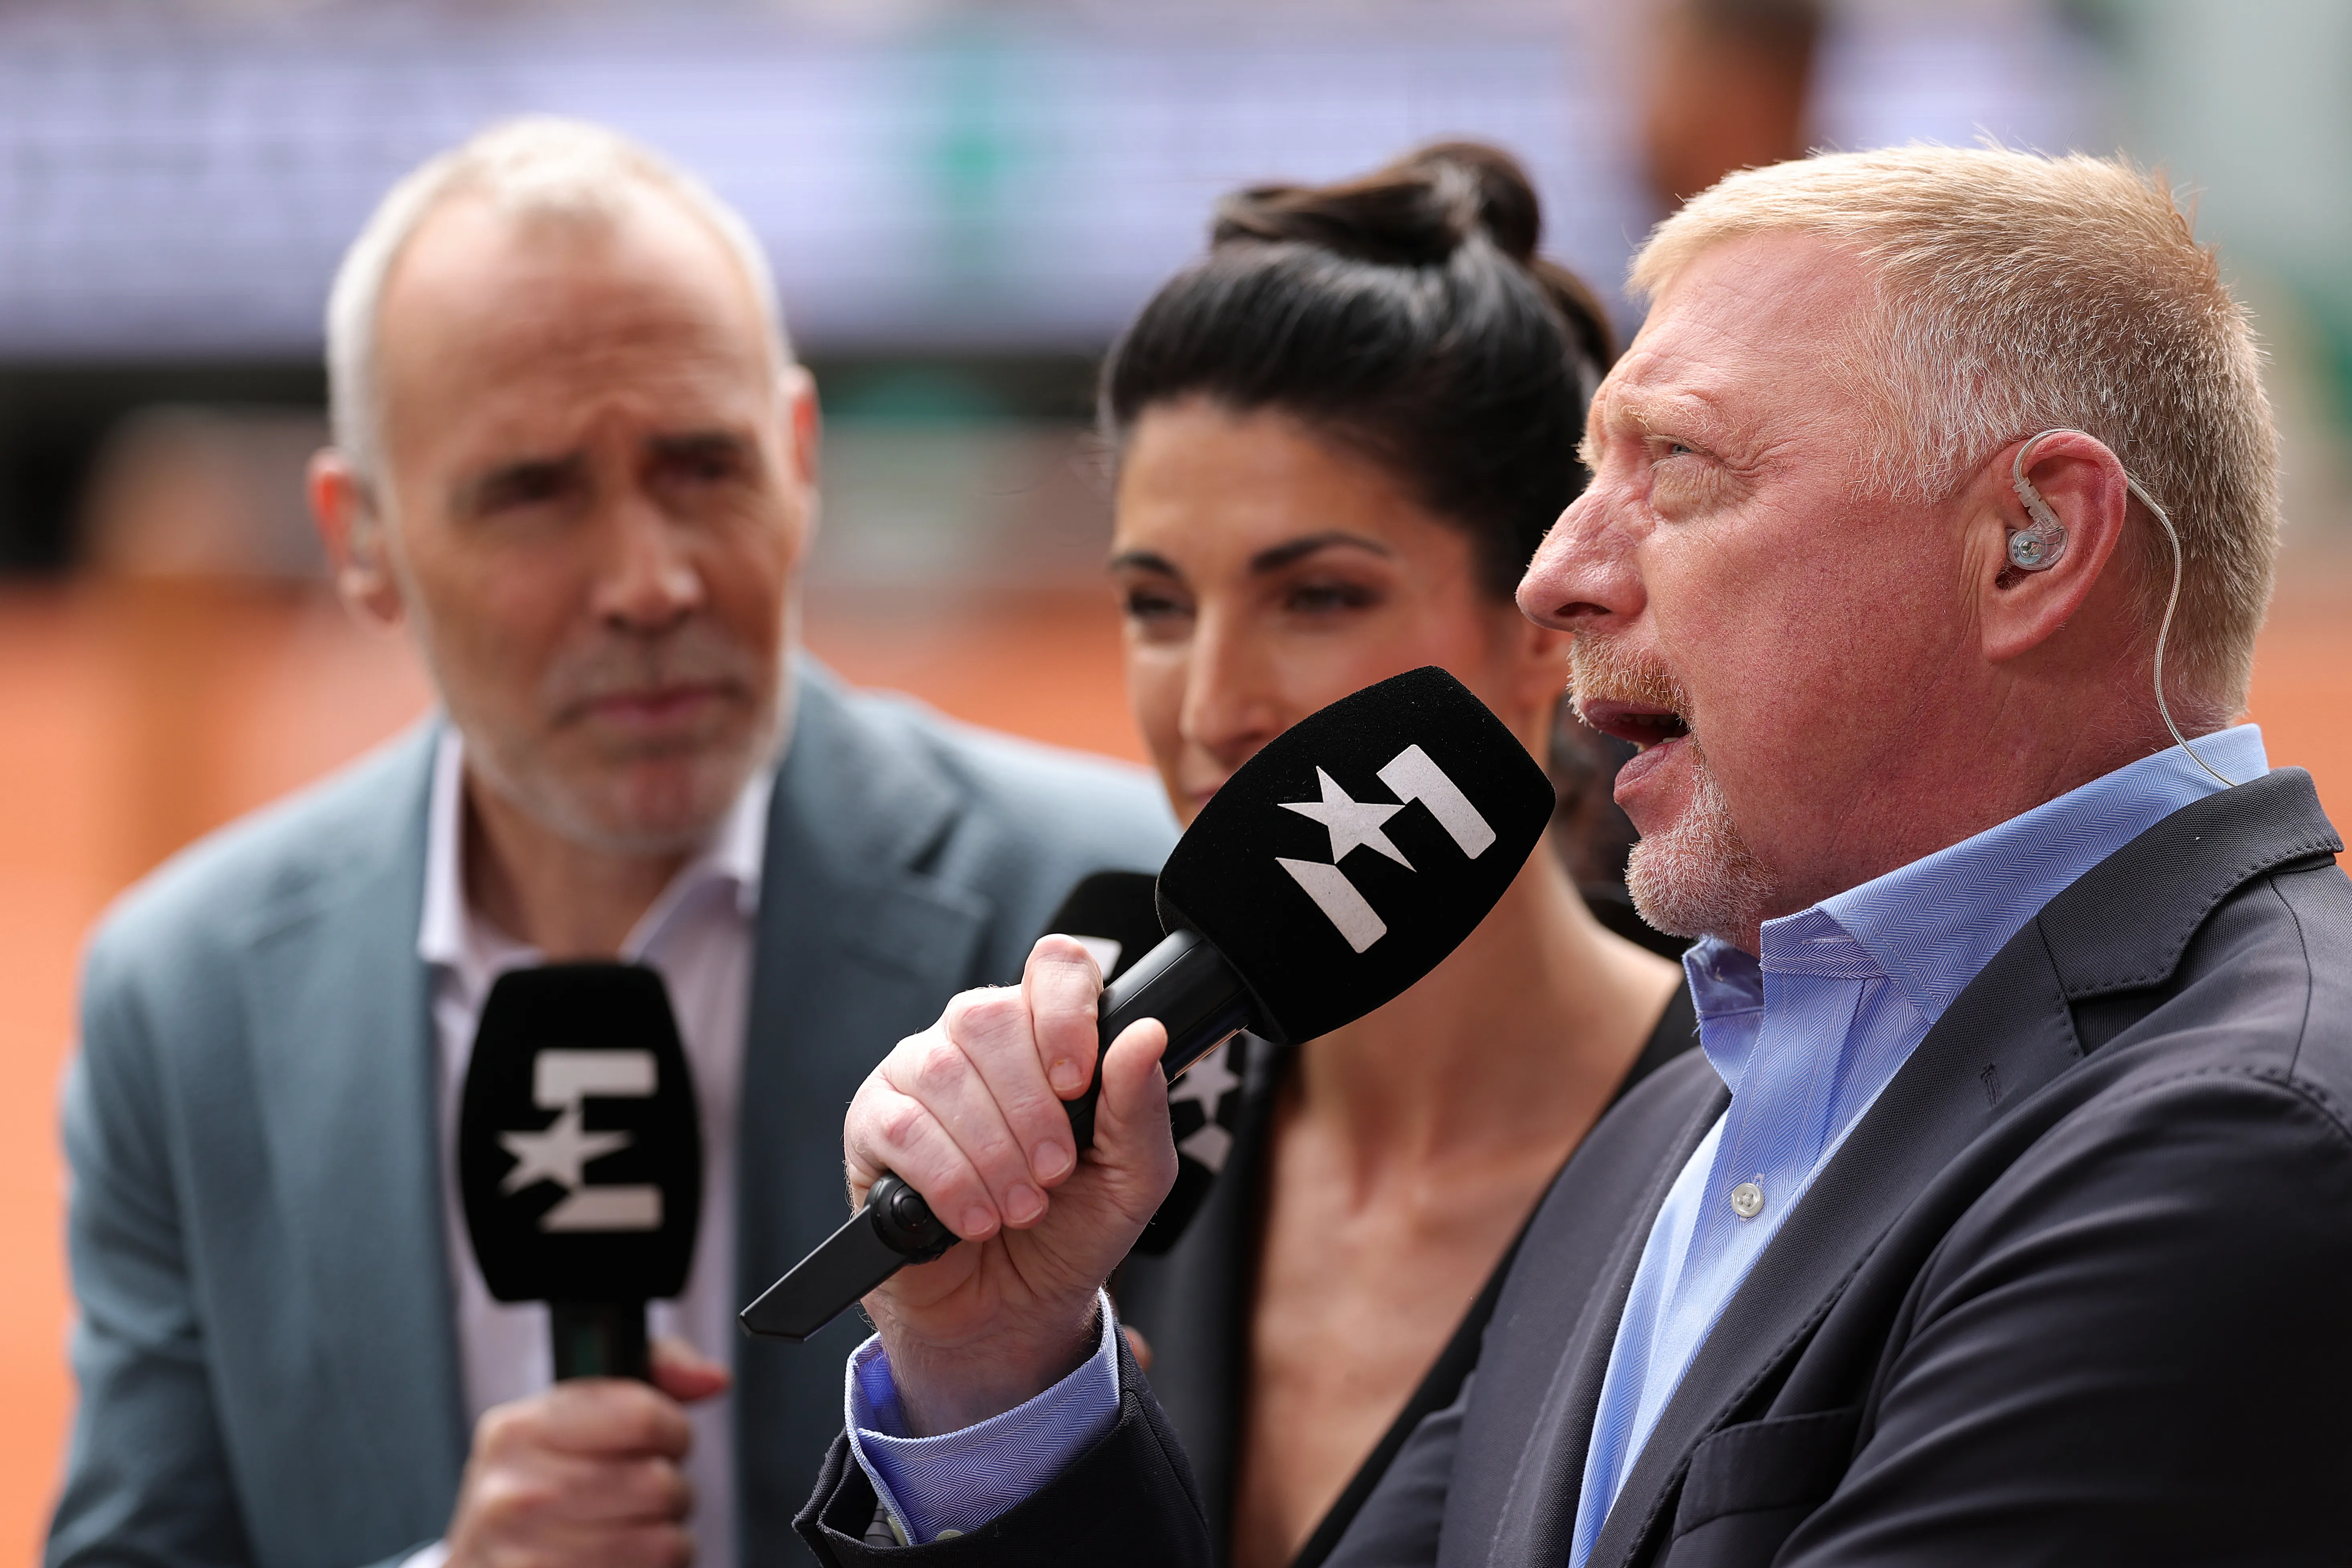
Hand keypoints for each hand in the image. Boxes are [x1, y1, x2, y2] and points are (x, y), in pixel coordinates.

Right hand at [444, 1337, 728, 1567]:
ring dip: (665, 1537)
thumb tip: (713, 1378)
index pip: (643, 1417)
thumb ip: (653, 1374)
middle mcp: (515, 1496)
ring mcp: (528, 1559)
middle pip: (660, 1484)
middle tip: (639, 1493)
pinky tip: (619, 1559)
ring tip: (629, 1528)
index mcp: (518, 1431)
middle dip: (669, 1489)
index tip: (661, 1439)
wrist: (485, 1558)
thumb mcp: (575, 1413)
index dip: (672, 1430)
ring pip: (666, 1543)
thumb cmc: (542, 1479)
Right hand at [846, 935, 1174, 1434]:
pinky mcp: (871, 1125)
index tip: (1078, 1083)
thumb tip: (1146, 1034)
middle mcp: (975, 1040)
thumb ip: (1142, 1106)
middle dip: (1031, 1107)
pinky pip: (902, 1127)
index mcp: (1044, 1034)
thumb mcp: (1131, 1179)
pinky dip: (948, 1179)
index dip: (1065, 1014)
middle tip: (1053, 1173)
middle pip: (989, 1016)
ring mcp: (916, 1074)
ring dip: (994, 1152)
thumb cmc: (1071, 1230)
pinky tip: (973, 1220)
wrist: (1011, 1310)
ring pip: (942, 1070)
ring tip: (1020, 1208)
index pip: (1053, 966)